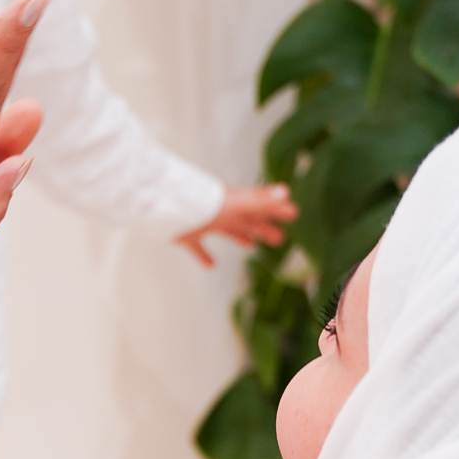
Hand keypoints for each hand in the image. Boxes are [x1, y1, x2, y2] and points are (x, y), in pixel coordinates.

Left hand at [177, 184, 297, 269]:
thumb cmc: (201, 203)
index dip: (277, 210)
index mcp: (234, 203)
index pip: (261, 206)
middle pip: (247, 220)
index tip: (293, 213)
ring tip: (252, 246)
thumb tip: (285, 192)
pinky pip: (198, 246)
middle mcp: (221, 211)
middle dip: (264, 228)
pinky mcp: (186, 234)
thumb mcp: (234, 203)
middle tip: (280, 239)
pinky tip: (212, 266)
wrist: (165, 206)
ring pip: (227, 230)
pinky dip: (205, 255)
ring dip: (241, 237)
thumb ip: (259, 200)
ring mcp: (204, 221)